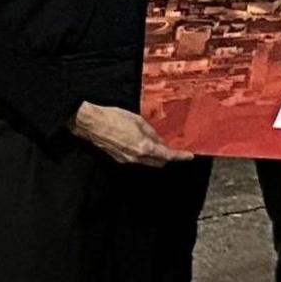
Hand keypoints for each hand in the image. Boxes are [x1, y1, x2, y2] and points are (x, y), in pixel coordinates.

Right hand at [72, 102, 191, 167]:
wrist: (92, 124)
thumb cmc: (114, 118)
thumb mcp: (138, 120)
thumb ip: (151, 132)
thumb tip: (160, 140)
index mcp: (144, 147)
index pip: (167, 155)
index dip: (179, 157)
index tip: (188, 156)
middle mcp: (138, 157)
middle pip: (159, 163)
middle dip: (167, 157)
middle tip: (171, 147)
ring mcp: (128, 160)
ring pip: (148, 162)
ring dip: (154, 156)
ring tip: (155, 143)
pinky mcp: (119, 159)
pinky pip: (137, 160)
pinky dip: (143, 155)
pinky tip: (140, 144)